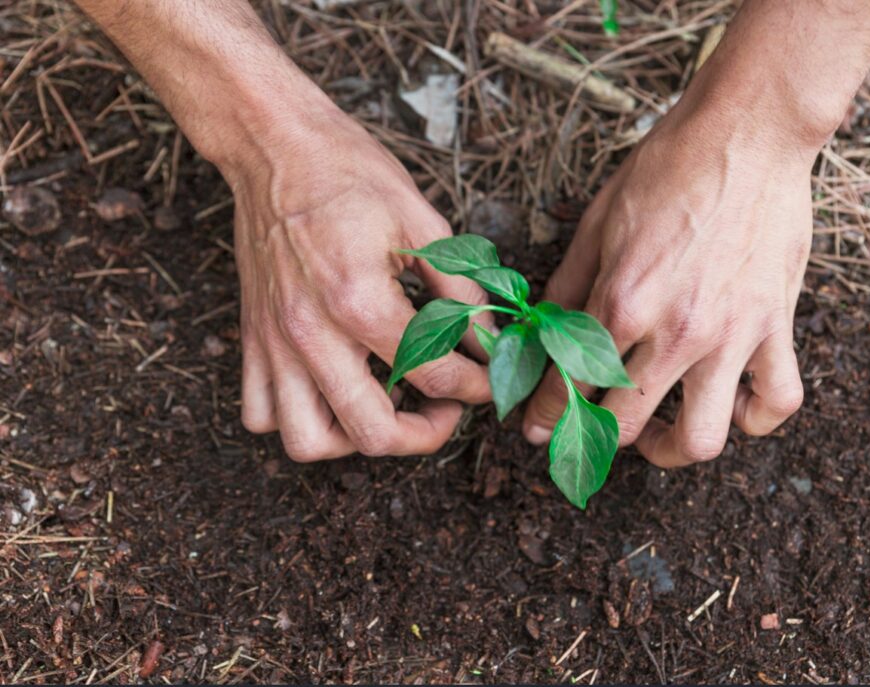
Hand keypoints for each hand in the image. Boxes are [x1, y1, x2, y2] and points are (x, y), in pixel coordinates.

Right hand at [229, 104, 490, 460]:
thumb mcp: (421, 221)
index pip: (433, 374)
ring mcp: (275, 342)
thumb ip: (461, 289)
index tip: (490, 381)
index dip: (478, 386)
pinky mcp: (252, 339)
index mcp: (359, 300)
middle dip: (427, 435)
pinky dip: (299, 421)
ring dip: (355, 439)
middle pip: (373, 432)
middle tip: (448, 408)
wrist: (273, 144)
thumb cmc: (347, 172)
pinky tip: (334, 391)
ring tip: (387, 406)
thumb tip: (490, 338)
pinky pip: (262, 413)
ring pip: (307, 441)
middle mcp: (311, 333)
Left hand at [522, 101, 815, 467]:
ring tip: (658, 434)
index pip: (571, 384)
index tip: (536, 430)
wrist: (747, 132)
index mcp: (623, 300)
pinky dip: (754, 418)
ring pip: (702, 438)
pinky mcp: (776, 326)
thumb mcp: (599, 223)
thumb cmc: (668, 168)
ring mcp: (732, 334)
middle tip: (589, 432)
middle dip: (595, 440)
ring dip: (670, 451)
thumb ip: (567, 286)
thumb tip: (539, 332)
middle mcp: (676, 330)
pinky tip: (730, 404)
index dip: (545, 417)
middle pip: (627, 425)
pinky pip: (776, 402)